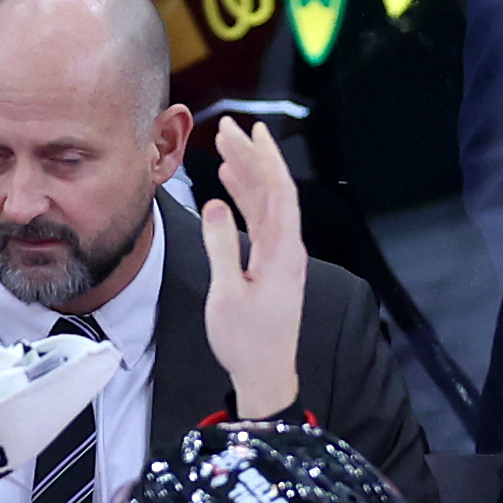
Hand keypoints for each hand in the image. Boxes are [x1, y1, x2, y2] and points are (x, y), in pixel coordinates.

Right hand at [197, 116, 306, 421]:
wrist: (266, 375)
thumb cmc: (246, 342)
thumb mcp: (227, 295)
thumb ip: (221, 247)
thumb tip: (214, 205)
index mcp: (283, 253)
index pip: (278, 192)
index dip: (263, 157)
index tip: (247, 131)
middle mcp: (288, 248)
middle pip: (274, 190)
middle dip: (253, 156)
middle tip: (229, 128)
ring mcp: (281, 256)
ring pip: (266, 203)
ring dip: (247, 174)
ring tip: (225, 147)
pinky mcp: (272, 264)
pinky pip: (260, 221)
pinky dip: (245, 199)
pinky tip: (229, 183)